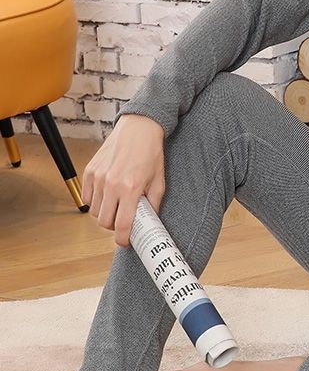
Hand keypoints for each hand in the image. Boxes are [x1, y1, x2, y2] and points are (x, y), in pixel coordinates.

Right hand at [81, 113, 165, 247]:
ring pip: (94, 211)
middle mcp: (112, 184)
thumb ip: (154, 204)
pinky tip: (107, 195)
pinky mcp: (89, 171)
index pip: (122, 225)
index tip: (126, 242)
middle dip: (114, 226)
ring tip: (117, 204)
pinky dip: (94, 201)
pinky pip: (86, 198)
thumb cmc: (151, 153)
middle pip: (104, 222)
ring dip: (104, 213)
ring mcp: (98, 177)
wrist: (139, 129)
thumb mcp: (159, 181)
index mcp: (131, 188)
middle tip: (123, 220)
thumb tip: (150, 223)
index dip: (124, 239)